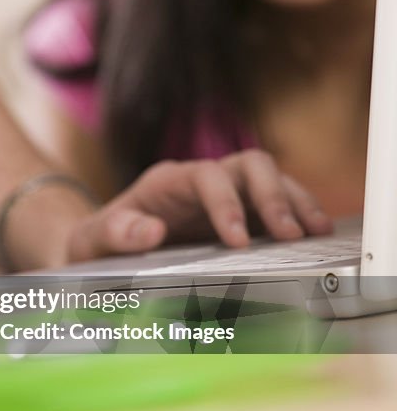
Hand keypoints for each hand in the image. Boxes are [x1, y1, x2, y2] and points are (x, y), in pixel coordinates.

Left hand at [67, 149, 333, 262]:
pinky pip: (277, 202)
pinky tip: (314, 235)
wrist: (104, 245)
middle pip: (249, 164)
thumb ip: (116, 233)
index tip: (237, 241)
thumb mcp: (94, 239)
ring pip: (271, 178)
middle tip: (291, 235)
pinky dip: (297, 213)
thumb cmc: (100, 240)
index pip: (206, 176)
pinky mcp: (240, 211)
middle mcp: (201, 180)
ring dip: (296, 202)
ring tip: (315, 233)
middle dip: (273, 196)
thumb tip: (149, 232)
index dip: (226, 204)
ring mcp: (225, 193)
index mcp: (167, 181)